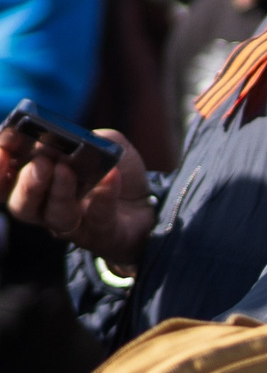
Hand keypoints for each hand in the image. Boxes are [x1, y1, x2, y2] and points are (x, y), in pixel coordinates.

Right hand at [3, 126, 147, 270]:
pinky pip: (98, 220)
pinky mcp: (101, 235)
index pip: (5, 181)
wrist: (148, 203)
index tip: (2, 149)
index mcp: (35, 184)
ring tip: (66, 169)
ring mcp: (72, 225)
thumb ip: (90, 138)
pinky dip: (103, 198)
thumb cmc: (113, 170)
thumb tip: (75, 138)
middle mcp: (46, 208)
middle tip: (41, 162)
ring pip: (55, 216)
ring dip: (59, 192)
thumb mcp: (105, 145)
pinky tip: (111, 178)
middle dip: (27, 183)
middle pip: (23, 204)